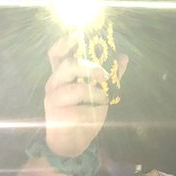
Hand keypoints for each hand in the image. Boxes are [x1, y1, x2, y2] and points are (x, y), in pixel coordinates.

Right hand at [43, 34, 127, 158]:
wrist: (72, 142)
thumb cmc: (84, 112)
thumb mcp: (99, 92)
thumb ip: (110, 75)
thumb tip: (123, 57)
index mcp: (62, 75)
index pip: (56, 53)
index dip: (65, 42)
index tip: (78, 33)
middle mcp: (53, 84)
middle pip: (67, 66)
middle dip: (88, 66)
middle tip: (104, 74)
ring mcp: (52, 100)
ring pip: (75, 89)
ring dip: (96, 94)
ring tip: (102, 100)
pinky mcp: (56, 117)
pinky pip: (80, 111)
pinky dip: (93, 113)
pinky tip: (95, 116)